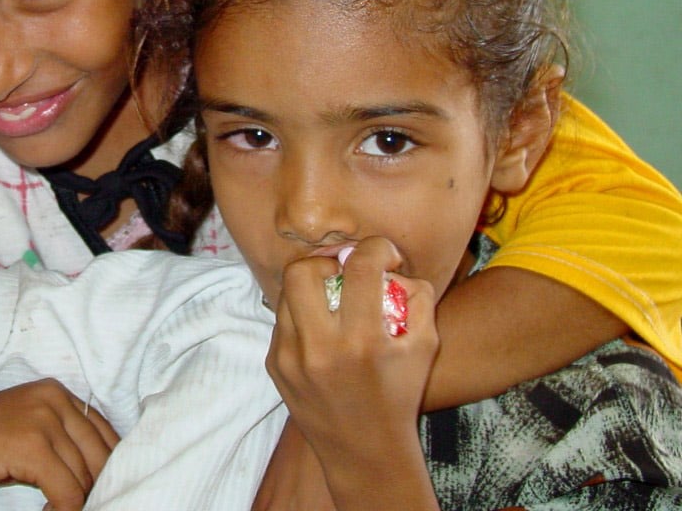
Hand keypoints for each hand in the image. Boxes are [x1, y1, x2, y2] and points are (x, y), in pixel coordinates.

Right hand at [0, 379, 119, 510]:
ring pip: (86, 479)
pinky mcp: (30, 446)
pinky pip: (68, 493)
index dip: (104, 472)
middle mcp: (55, 400)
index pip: (107, 437)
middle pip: (102, 458)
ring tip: (52, 510)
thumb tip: (95, 480)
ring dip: (74, 504)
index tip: (89, 496)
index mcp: (57, 394)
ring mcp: (44, 420)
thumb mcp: (22, 432)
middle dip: (92, 490)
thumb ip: (59, 444)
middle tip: (68, 507)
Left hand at [265, 237, 438, 507]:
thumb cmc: (400, 393)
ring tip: (333, 301)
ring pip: (286, 294)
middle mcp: (319, 348)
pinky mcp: (273, 365)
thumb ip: (416, 295)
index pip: (360, 266)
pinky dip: (302, 316)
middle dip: (326, 262)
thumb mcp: (426, 345)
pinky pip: (282, 322)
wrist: (365, 451)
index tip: (384, 256)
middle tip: (344, 273)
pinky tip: (322, 331)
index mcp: (362, 341)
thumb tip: (390, 265)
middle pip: (302, 270)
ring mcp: (289, 357)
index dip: (376, 248)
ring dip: (311, 288)